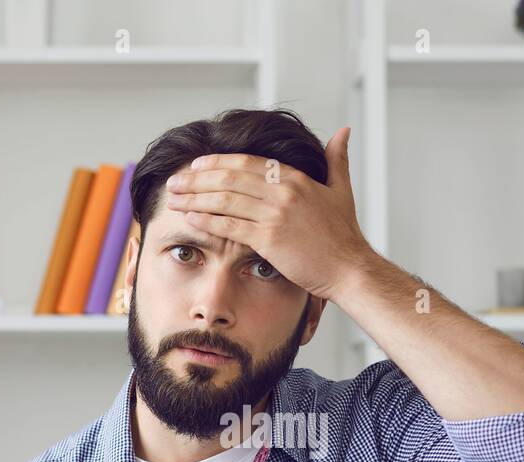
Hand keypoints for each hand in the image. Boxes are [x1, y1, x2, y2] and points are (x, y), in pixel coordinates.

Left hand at [163, 125, 376, 302]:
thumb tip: (343, 130)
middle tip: (174, 181)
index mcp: (295, 178)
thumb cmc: (344, 235)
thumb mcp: (341, 189)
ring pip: (224, 200)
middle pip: (229, 178)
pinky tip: (190, 219)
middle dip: (196, 179)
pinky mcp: (269, 239)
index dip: (217, 162)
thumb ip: (337, 159)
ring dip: (194, 199)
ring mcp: (275, 215)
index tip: (196, 165)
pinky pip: (230, 226)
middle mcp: (282, 192)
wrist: (350, 268)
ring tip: (173, 200)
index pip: (246, 162)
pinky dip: (207, 221)